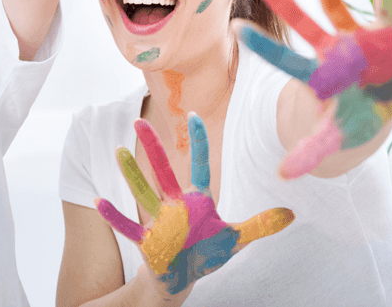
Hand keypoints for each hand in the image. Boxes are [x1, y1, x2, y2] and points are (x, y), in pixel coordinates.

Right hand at [95, 113, 294, 295]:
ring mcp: (159, 220)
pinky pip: (127, 226)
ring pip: (143, 191)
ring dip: (130, 173)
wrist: (183, 277)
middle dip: (152, 146)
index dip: (198, 141)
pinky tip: (98, 201)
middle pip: (163, 170)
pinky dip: (114, 216)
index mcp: (198, 199)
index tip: (193, 114)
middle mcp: (176, 204)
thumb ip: (260, 226)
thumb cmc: (205, 253)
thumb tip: (292, 214)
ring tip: (117, 150)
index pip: (200, 165)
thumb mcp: (234, 239)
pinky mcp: (147, 239)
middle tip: (137, 120)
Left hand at [237, 0, 391, 178]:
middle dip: (284, 1)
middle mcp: (329, 50)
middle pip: (302, 23)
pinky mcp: (383, 32)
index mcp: (315, 75)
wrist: (378, 106)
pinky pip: (385, 2)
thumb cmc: (349, 120)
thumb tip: (283, 176)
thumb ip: (309, 152)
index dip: (262, 46)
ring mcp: (355, 38)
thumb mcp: (331, 138)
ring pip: (337, 8)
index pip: (283, 58)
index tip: (236, 27)